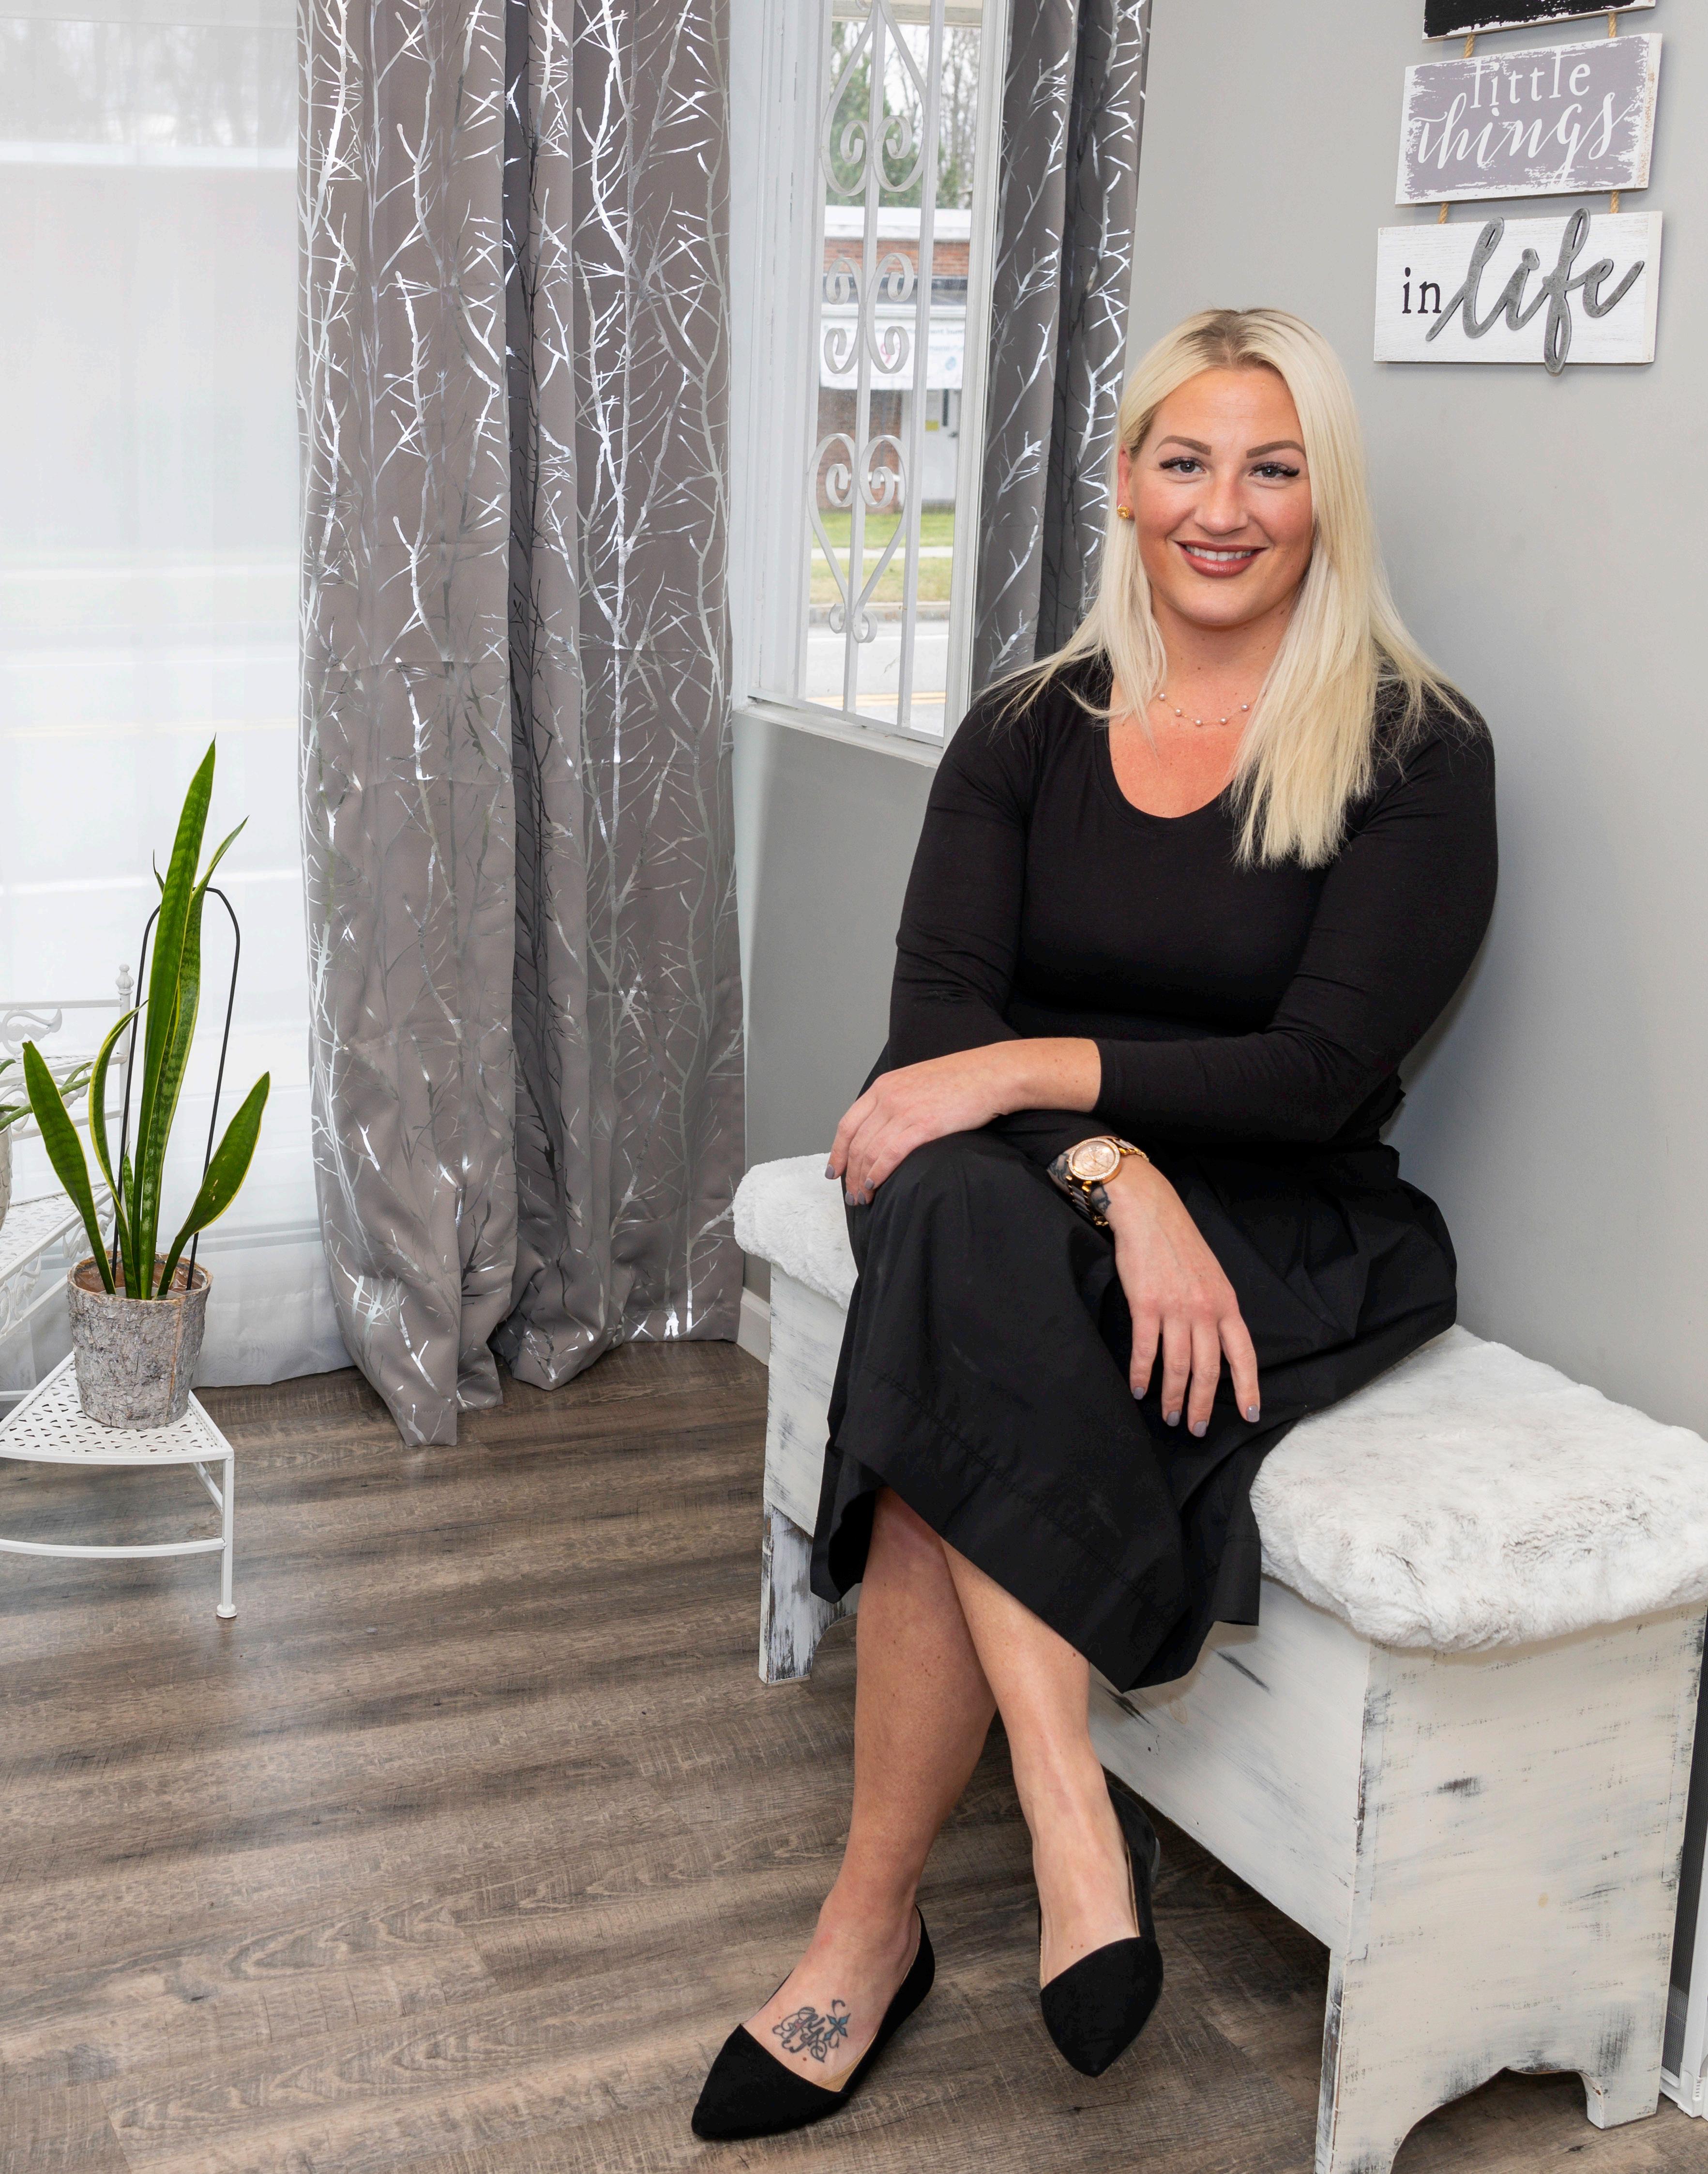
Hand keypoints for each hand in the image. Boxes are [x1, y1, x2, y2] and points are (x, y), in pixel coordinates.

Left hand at [827, 1047, 1029, 1203]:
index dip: (838, 1151)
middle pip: (856, 1143)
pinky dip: (878, 1174)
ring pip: (870, 1152)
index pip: (848, 1124)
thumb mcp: (918, 1081)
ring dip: (862, 1180)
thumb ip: (898, 1100)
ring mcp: (904, 1111)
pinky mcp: (923, 1126)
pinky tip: (876, 1186)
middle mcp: (888, 1097)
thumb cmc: (963, 1079)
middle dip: (850, 1174)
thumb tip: (886, 1128)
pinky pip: (890, 1156)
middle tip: (851, 1195)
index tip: (834, 1171)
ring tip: (863, 1198)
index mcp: (884, 1086)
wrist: (992, 1074)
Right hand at [1104, 1158, 1259, 1435]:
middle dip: (1203, 1404)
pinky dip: (1142, 1375)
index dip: (1248, 1387)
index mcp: (1226, 1303)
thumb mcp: (1211, 1275)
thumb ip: (1215, 1308)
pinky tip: (1139, 1389)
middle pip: (1209, 1369)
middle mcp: (1205, 1309)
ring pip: (1179, 1366)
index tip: (1249, 1414)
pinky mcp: (1146, 1305)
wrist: (1149, 1212)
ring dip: (1173, 1397)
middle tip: (1196, 1428)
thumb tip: (1213, 1343)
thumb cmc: (1179, 1242)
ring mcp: (1176, 1308)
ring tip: (1169, 1416)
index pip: (1243, 1354)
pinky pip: (1146, 1350)